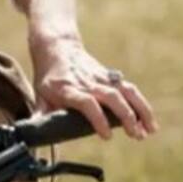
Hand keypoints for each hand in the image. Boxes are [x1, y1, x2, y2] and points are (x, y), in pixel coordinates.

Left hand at [30, 37, 157, 140]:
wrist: (56, 46)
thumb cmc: (48, 76)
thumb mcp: (39, 93)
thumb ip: (41, 115)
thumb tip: (33, 135)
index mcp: (67, 89)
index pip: (86, 102)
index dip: (97, 118)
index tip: (106, 135)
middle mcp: (87, 83)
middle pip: (110, 97)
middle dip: (126, 116)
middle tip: (135, 135)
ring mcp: (101, 78)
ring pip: (125, 91)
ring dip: (140, 110)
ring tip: (149, 131)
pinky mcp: (111, 77)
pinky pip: (130, 90)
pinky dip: (142, 105)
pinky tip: (149, 123)